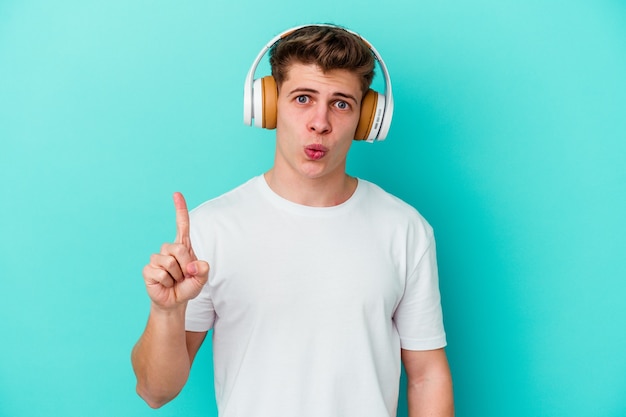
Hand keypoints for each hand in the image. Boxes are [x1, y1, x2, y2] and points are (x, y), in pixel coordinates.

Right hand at [142, 192, 208, 309]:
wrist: (175, 302)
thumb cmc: (188, 286)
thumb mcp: (201, 279)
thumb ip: (203, 271)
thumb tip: (194, 266)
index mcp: (183, 246)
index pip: (182, 225)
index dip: (180, 209)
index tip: (177, 194)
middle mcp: (168, 249)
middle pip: (178, 248)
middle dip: (186, 265)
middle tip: (185, 276)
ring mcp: (156, 259)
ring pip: (169, 262)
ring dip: (177, 276)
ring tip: (175, 281)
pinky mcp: (148, 270)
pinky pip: (160, 273)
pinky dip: (167, 282)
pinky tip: (166, 284)